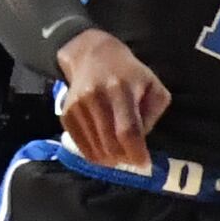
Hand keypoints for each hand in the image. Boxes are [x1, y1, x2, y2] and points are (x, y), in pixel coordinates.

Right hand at [55, 29, 170, 169]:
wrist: (93, 56)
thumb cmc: (130, 74)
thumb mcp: (153, 86)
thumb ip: (152, 114)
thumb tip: (141, 140)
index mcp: (121, 90)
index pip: (128, 130)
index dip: (136, 152)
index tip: (144, 164)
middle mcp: (95, 98)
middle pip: (110, 143)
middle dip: (124, 158)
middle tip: (133, 159)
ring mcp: (77, 106)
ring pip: (94, 148)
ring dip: (110, 159)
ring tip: (120, 155)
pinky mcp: (66, 114)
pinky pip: (80, 146)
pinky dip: (94, 155)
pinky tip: (105, 150)